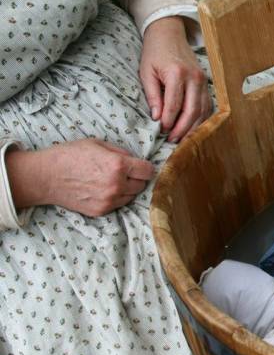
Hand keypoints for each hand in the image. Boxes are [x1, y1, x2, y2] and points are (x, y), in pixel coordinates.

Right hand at [7, 139, 154, 216]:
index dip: (146, 167)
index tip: (141, 166)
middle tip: (125, 172)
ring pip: (132, 196)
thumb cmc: (69, 155)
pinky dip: (116, 197)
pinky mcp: (101, 211)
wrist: (44, 176)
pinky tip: (103, 189)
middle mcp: (116, 185)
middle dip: (137, 178)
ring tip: (112, 180)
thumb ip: (121, 152)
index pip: (148, 171)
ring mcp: (109, 200)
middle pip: (142, 185)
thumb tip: (135, 160)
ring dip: (128, 189)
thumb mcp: (98, 144)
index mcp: (118, 165)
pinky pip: (119, 204)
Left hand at [139, 16, 210, 142]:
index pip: (174, 105)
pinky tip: (193, 127)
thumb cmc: (154, 53)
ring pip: (202, 110)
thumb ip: (153, 95)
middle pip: (191, 111)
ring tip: (182, 138)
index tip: (161, 131)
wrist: (169, 34)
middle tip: (172, 140)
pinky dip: (201, 119)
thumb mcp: (146, 72)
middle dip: (182, 129)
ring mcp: (203, 80)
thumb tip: (157, 117)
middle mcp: (194, 77)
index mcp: (177, 73)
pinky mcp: (207, 83)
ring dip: (193, 127)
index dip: (168, 121)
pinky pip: (207, 105)